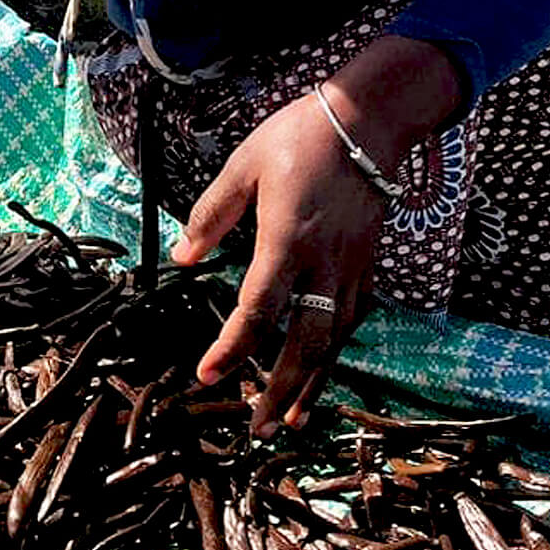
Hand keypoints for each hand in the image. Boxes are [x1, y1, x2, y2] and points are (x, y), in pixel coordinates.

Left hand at [171, 91, 385, 435]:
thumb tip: (182, 257)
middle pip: (306, 342)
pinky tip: (323, 368)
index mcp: (287, 239)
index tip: (208, 376)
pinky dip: (335, 350)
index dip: (233, 348)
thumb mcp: (241, 166)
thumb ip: (210, 215)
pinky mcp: (367, 263)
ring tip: (291, 418)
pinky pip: (351, 317)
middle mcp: (324, 262)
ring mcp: (352, 266)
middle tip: (258, 427)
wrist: (367, 122)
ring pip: (334, 339)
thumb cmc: (297, 138)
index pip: (257, 309)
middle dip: (281, 389)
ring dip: (312, 382)